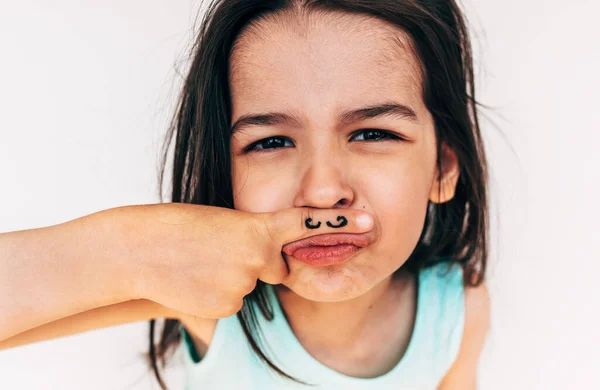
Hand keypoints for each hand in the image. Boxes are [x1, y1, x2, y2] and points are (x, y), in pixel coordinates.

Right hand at [115, 203, 372, 318]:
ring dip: (230, 277)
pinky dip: (217, 292)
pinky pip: (232, 301)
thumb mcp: (220, 223)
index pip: (304, 227)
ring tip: (196, 263)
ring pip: (250, 285)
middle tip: (218, 250)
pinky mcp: (225, 308)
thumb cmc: (174, 227)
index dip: (338, 225)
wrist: (136, 250)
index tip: (368, 221)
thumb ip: (250, 237)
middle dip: (258, 262)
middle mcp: (256, 259)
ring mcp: (241, 286)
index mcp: (256, 228)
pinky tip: (193, 281)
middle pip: (275, 267)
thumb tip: (266, 256)